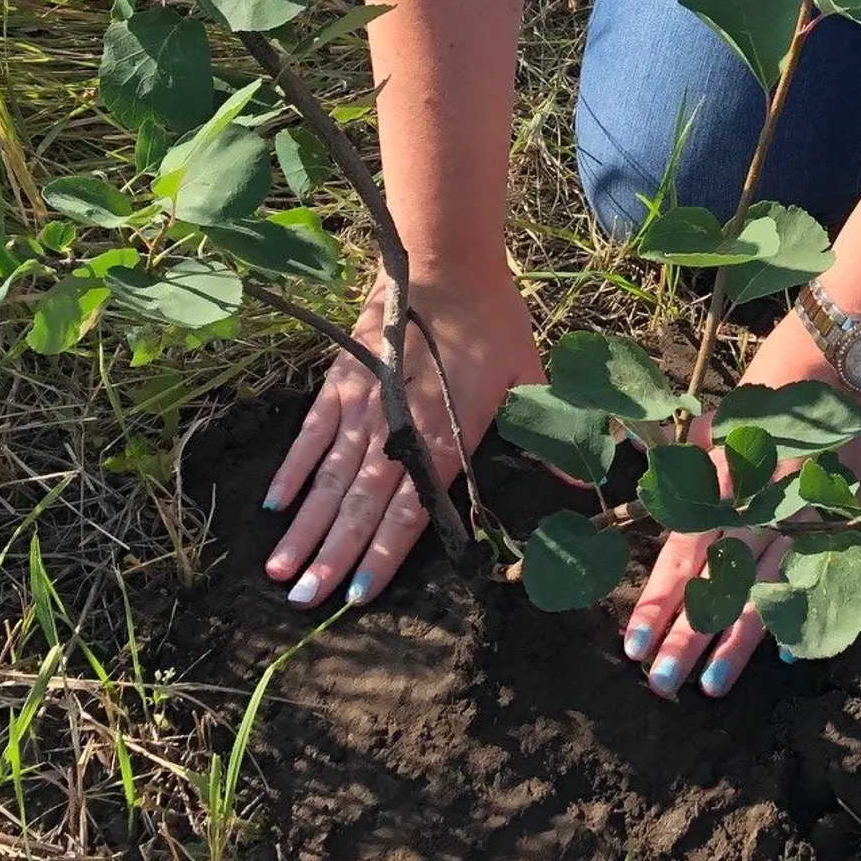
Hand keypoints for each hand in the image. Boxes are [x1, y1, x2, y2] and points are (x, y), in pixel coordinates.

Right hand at [262, 265, 540, 608]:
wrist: (445, 259)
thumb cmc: (493, 319)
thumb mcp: (531, 374)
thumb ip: (550, 435)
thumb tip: (583, 487)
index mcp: (448, 434)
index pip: (412, 509)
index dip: (383, 554)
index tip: (358, 596)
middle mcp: (400, 427)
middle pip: (361, 504)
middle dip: (331, 556)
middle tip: (301, 601)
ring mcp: (364, 404)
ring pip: (330, 477)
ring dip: (306, 526)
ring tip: (278, 571)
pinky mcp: (341, 380)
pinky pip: (311, 433)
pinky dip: (294, 469)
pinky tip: (276, 505)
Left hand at [622, 320, 860, 702]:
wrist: (848, 352)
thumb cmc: (777, 374)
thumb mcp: (724, 414)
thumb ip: (694, 458)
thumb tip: (656, 490)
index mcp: (724, 480)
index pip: (683, 555)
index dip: (658, 601)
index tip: (633, 644)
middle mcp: (760, 506)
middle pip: (718, 584)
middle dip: (687, 638)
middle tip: (661, 686)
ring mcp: (804, 516)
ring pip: (764, 592)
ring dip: (736, 642)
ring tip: (712, 687)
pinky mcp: (841, 515)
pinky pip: (816, 574)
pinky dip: (801, 611)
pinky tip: (785, 654)